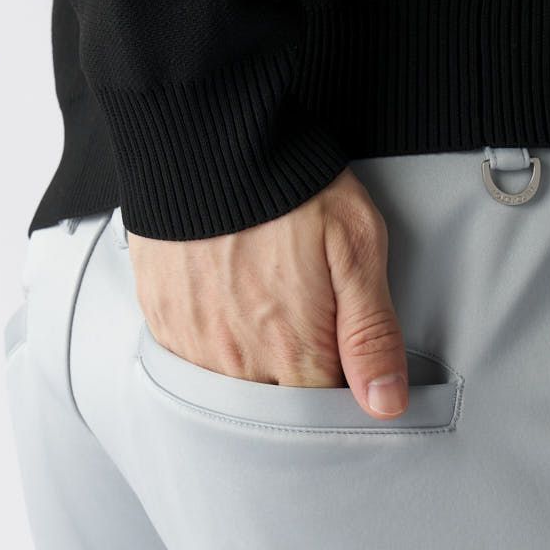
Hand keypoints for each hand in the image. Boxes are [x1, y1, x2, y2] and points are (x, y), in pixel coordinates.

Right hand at [127, 167, 408, 418]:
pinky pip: (190, 360)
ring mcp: (193, 342)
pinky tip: (230, 311)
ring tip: (270, 316)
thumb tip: (386, 404)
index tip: (348, 371)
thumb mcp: (356, 249)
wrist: (209, 136)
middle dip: (297, 384)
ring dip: (255, 370)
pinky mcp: (162, 318)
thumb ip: (372, 334)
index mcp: (293, 351)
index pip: (323, 414)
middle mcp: (237, 361)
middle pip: (275, 409)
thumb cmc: (291, 186)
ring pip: (230, 390)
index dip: (341, 395)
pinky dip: (213, 348)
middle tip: (308, 331)